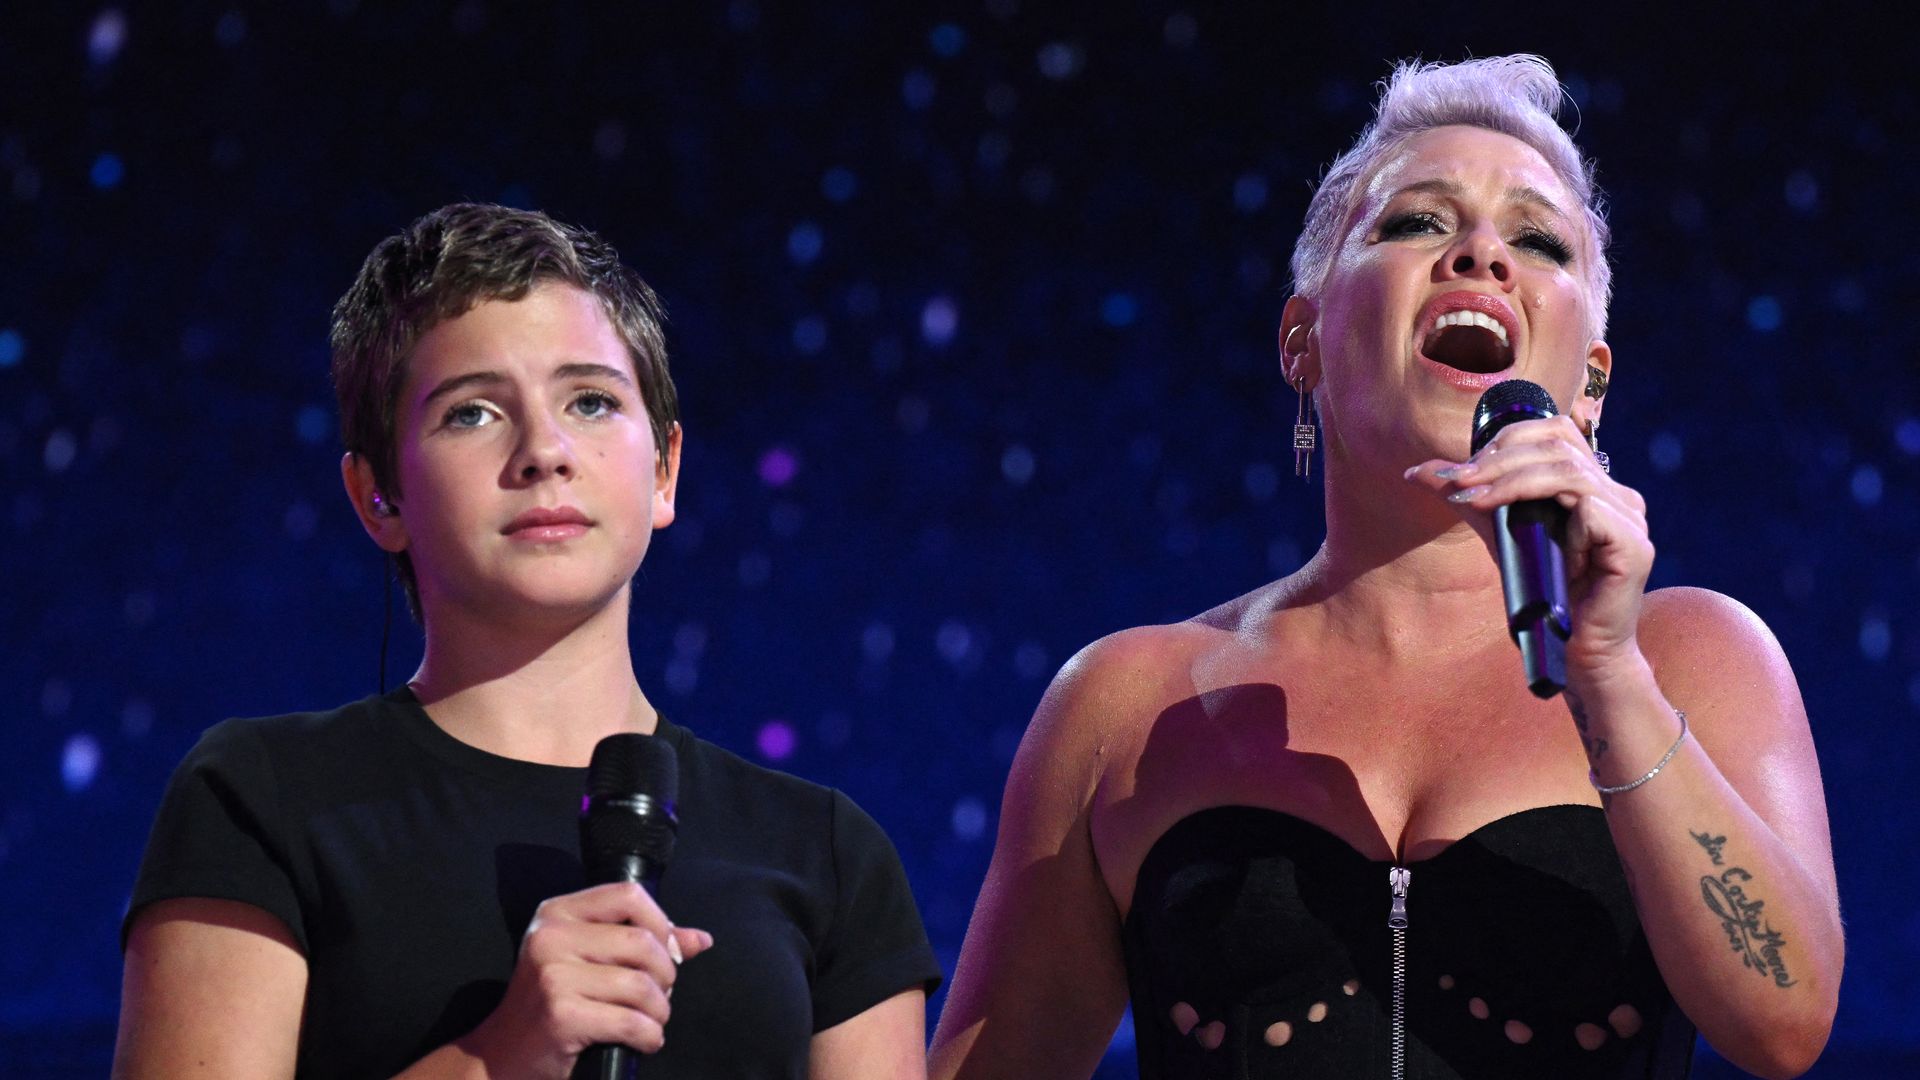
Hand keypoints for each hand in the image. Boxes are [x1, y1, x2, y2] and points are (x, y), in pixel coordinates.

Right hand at [456, 881, 713, 1079]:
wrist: (503, 1055)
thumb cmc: (553, 1004)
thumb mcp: (588, 961)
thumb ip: (643, 943)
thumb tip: (700, 939)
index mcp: (557, 913)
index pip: (629, 895)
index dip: (661, 923)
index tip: (667, 953)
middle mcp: (551, 936)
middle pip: (642, 942)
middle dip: (666, 975)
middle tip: (658, 997)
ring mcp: (553, 975)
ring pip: (641, 985)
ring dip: (659, 1011)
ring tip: (651, 1021)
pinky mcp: (561, 1014)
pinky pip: (632, 1021)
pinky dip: (649, 1036)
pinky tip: (643, 1041)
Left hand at [1406, 414, 1653, 679]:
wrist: (1573, 652)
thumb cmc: (1542, 593)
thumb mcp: (1500, 535)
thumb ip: (1470, 499)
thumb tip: (1418, 471)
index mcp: (1594, 484)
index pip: (1556, 432)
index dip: (1508, 439)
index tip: (1463, 471)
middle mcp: (1618, 494)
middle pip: (1559, 446)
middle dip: (1500, 461)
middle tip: (1460, 483)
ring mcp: (1631, 518)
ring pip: (1569, 474)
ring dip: (1513, 484)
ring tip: (1476, 503)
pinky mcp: (1635, 546)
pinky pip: (1590, 513)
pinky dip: (1557, 526)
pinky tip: (1542, 551)